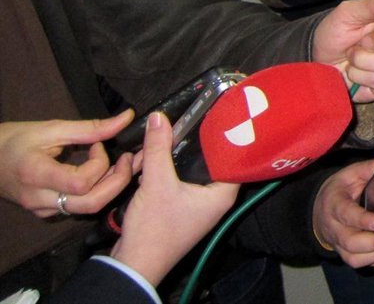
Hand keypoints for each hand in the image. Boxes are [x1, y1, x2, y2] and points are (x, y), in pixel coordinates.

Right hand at [0, 112, 134, 215]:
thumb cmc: (15, 139)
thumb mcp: (52, 128)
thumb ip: (90, 128)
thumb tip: (126, 119)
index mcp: (37, 175)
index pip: (81, 183)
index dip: (100, 163)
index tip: (98, 145)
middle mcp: (39, 199)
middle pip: (90, 203)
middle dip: (118, 181)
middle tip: (126, 159)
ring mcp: (42, 209)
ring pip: (86, 208)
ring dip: (110, 187)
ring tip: (117, 164)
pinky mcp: (45, 211)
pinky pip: (77, 207)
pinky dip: (96, 191)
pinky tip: (102, 174)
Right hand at [111, 111, 238, 285]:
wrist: (134, 264)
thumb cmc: (153, 230)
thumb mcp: (155, 183)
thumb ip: (158, 148)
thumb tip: (159, 118)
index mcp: (222, 194)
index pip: (233, 156)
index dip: (224, 136)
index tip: (215, 114)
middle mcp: (215, 199)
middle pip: (207, 160)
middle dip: (188, 144)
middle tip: (179, 125)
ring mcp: (198, 205)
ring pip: (189, 170)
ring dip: (171, 158)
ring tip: (156, 144)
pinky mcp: (182, 208)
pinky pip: (177, 181)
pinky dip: (165, 171)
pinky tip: (149, 161)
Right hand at [312, 159, 373, 268]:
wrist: (318, 209)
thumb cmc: (337, 191)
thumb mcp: (349, 173)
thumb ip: (367, 168)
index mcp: (334, 204)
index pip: (347, 215)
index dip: (364, 221)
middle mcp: (335, 228)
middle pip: (351, 243)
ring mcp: (339, 244)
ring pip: (355, 258)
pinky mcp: (346, 254)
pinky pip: (361, 264)